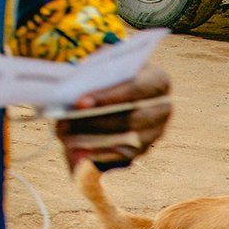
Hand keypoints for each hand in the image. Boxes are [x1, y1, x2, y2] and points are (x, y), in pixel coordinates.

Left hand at [56, 62, 171, 170]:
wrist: (114, 90)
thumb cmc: (107, 77)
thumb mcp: (102, 71)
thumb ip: (92, 81)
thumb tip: (77, 105)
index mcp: (158, 81)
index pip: (136, 89)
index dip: (107, 97)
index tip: (79, 103)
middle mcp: (162, 109)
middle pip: (131, 120)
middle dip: (95, 122)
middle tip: (65, 124)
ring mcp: (154, 133)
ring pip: (126, 142)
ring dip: (93, 141)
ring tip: (66, 138)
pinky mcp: (141, 150)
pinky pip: (121, 157)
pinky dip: (98, 156)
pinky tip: (77, 153)